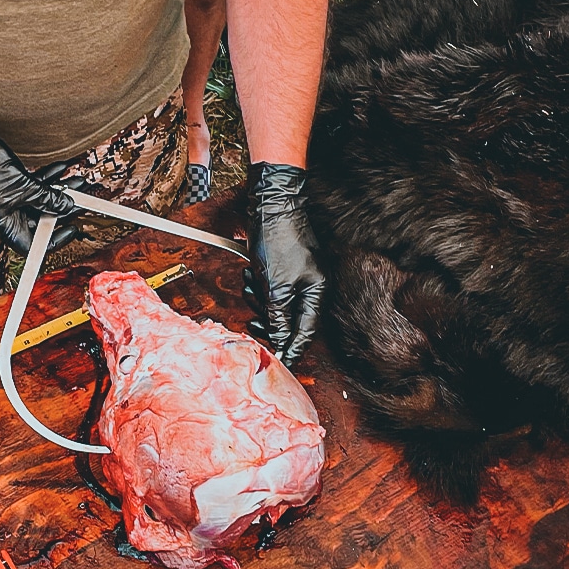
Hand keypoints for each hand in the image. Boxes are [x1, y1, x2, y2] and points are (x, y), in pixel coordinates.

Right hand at [0, 95, 77, 254]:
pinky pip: (28, 188)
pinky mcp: (2, 185)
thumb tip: (66, 206)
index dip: (53, 239)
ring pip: (35, 201)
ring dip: (56, 192)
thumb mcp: (20, 183)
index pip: (30, 243)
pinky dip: (44, 180)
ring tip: (76, 181)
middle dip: (59, 210)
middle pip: (36, 221)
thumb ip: (45, 197)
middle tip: (79, 201)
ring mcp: (1, 200)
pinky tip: (60, 169)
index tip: (71, 230)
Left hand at [242, 163, 325, 366]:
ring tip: (251, 285)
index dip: (291, 349)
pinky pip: (271, 290)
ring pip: (277, 306)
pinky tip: (251, 275)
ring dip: (260, 301)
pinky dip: (259, 287)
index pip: (305, 332)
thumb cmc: (279, 239)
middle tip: (252, 323)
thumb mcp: (276, 285)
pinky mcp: (286, 269)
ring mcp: (299, 278)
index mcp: (317, 293)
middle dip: (268, 320)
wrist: (271, 205)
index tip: (279, 363)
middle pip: (290, 321)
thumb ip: (278, 317)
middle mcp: (312, 287)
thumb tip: (279, 341)